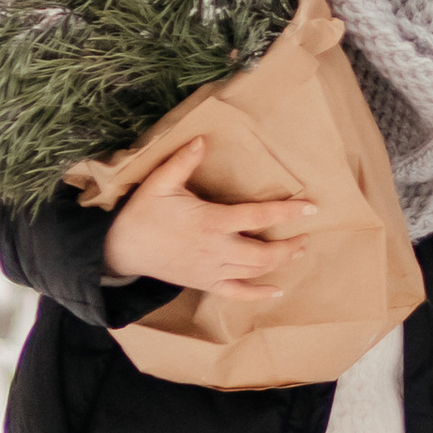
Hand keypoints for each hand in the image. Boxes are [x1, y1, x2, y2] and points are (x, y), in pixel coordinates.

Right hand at [101, 134, 316, 298]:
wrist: (121, 249)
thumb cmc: (142, 214)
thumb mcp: (159, 183)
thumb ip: (183, 162)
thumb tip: (202, 139)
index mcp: (211, 222)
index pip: (258, 216)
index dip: (286, 212)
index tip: (310, 208)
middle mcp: (216, 249)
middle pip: (264, 253)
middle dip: (289, 246)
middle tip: (305, 236)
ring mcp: (211, 270)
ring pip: (254, 272)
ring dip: (280, 263)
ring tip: (297, 252)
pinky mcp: (204, 283)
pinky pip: (236, 293)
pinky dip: (258, 294)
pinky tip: (276, 290)